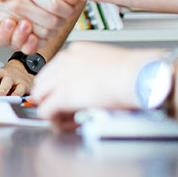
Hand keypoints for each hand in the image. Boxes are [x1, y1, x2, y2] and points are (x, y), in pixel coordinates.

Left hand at [30, 42, 164, 126]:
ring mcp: (61, 77)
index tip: (68, 97)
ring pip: (39, 95)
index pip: (55, 68)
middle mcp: (64, 61)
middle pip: (43, 80)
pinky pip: (45, 111)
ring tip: (65, 119)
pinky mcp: (62, 95)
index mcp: (76, 51)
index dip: (59, 86)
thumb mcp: (110, 64)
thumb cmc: (135, 72)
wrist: (137, 75)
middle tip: (63, 110)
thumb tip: (98, 88)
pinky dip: (53, 120)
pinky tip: (66, 125)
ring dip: (50, 108)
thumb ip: (97, 73)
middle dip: (50, 96)